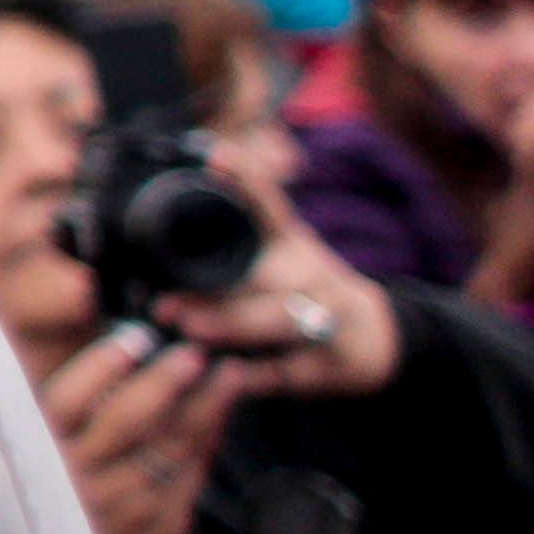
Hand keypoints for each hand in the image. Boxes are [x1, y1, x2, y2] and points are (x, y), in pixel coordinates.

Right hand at [43, 327, 237, 533]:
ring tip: (226, 379)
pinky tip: (215, 430)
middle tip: (195, 352)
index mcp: (31, 457)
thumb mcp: (24, 447)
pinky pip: (184, 491)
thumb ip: (53, 404)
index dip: (103, 365)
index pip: (68, 400)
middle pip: (125, 422)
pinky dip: (203, 457)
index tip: (136, 337)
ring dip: (203, 413)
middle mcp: (70, 487)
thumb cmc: (35, 502)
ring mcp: (114, 518)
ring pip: (166, 455)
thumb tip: (101, 348)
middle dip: (166, 381)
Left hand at [159, 160, 401, 396]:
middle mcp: (309, 275)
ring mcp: (324, 319)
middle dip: (214, 290)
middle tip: (164, 301)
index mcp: (289, 241)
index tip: (216, 157)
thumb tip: (184, 178)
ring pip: (277, 322)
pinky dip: (251, 376)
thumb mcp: (274, 248)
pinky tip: (218, 375)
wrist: (370, 337)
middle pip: (266, 276)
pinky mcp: (329, 364)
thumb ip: (235, 222)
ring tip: (187, 329)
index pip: (269, 204)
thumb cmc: (297, 286)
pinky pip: (286, 372)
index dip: (246, 178)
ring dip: (230, 326)